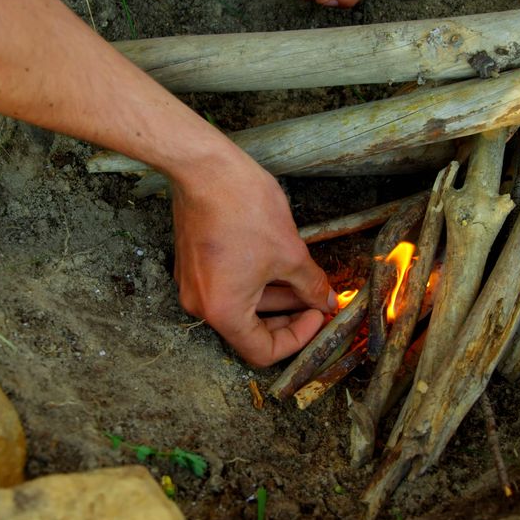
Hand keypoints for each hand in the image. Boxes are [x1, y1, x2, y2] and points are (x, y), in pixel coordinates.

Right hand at [171, 151, 334, 366]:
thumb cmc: (243, 207)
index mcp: (223, 312)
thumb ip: (311, 285)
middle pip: (250, 329)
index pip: (262, 352)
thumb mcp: (290, 252)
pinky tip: (280, 263)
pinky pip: (228, 285)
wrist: (204, 167)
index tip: (317, 315)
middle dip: (289, 316)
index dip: (297, 338)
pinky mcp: (193, 263)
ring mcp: (193, 284)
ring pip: (241, 304)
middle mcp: (201, 305)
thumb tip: (326, 302)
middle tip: (317, 300)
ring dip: (276, 296)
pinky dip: (256, 281)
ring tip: (305, 279)